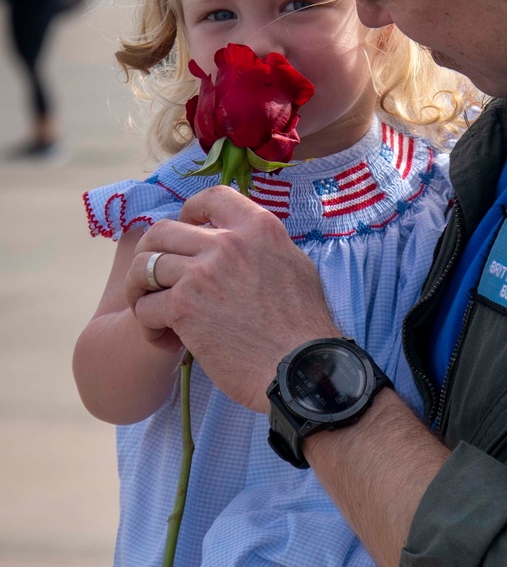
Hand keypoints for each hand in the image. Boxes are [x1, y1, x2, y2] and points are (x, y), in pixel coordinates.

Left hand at [127, 187, 336, 410]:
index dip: (189, 211)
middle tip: (156, 279)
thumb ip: (264, 248)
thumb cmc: (305, 327)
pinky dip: (148, 325)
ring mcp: (202, 273)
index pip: (211, 197)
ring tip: (152, 311)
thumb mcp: (296, 267)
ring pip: (144, 267)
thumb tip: (243, 242)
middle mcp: (227, 243)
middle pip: (162, 231)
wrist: (301, 369)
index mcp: (259, 228)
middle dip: (150, 254)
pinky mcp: (184, 308)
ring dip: (141, 290)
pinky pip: (145, 307)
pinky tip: (166, 339)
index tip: (186, 227)